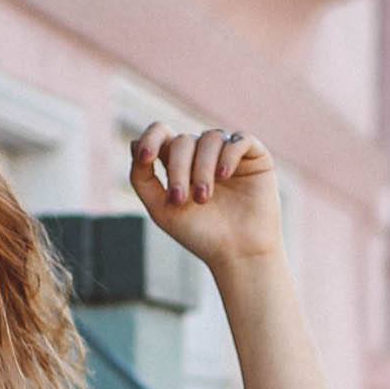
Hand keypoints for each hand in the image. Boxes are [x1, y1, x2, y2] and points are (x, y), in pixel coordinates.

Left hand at [129, 125, 281, 269]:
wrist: (239, 253)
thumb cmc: (200, 235)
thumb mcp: (161, 209)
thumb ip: (142, 178)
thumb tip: (133, 143)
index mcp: (180, 163)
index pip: (162, 134)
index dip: (151, 138)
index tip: (145, 158)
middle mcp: (204, 154)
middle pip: (183, 141)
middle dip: (178, 168)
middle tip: (180, 200)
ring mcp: (230, 153)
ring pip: (210, 138)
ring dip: (202, 167)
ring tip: (204, 198)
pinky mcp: (256, 157)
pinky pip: (240, 139)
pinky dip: (229, 154)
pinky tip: (224, 176)